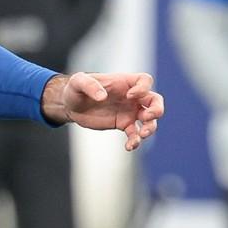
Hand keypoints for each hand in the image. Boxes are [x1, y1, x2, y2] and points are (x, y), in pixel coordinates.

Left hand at [45, 72, 164, 151]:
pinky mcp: (123, 124)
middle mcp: (131, 97)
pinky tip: (129, 147)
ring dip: (150, 128)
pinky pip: (135, 134)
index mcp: (124, 82)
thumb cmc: (76, 89)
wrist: (71, 105)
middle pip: (155, 100)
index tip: (129, 96)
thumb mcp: (77, 82)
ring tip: (141, 135)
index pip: (145, 80)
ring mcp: (129, 111)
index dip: (142, 88)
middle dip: (156, 109)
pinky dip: (135, 141)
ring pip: (149, 120)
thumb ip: (89, 85)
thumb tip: (102, 97)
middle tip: (147, 117)